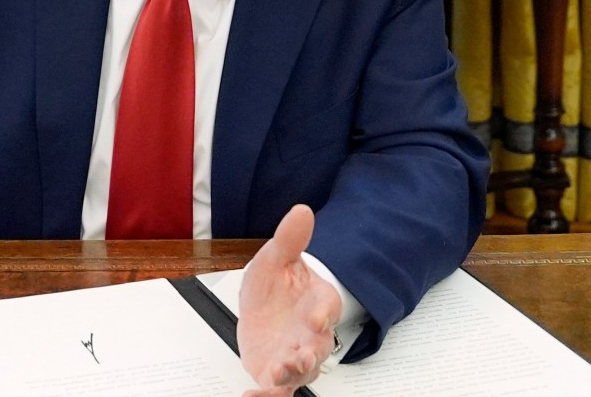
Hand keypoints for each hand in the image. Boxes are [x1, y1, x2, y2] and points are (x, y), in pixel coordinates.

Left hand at [237, 205, 341, 396]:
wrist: (263, 307)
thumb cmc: (277, 284)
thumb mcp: (276, 258)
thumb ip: (289, 240)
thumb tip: (301, 211)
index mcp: (319, 303)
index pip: (327, 308)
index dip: (323, 313)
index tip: (315, 315)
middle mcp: (312, 335)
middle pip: (319, 348)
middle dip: (309, 355)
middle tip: (298, 357)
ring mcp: (296, 357)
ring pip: (302, 372)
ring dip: (292, 375)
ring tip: (279, 371)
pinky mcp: (278, 373)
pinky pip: (277, 391)